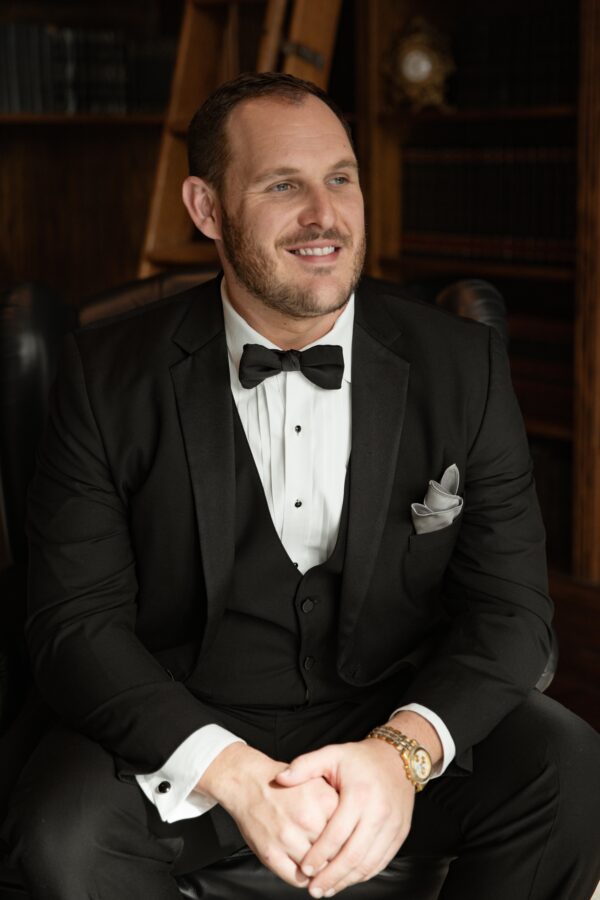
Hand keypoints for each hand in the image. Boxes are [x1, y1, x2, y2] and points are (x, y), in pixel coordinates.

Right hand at [197, 742, 338, 887]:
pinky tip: (304, 868)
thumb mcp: (317, 781)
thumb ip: (337, 803)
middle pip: (335, 853)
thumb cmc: (286, 784)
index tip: (351, 844)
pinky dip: (303, 878)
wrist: (248, 782)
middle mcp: (307, 819)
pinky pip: (296, 879)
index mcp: (323, 800)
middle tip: (337, 859)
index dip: (351, 842)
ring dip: (321, 872)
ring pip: (317, 870)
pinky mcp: (271, 854)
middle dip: (337, 858)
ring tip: (321, 866)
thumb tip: (357, 828)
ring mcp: (287, 838)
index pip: (349, 833)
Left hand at [275, 737, 415, 896]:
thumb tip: (279, 779)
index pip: (337, 833)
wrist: (396, 759)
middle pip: (354, 854)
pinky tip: (347, 879)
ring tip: (327, 889)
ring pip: (369, 863)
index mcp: (360, 794)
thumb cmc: (359, 759)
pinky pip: (381, 861)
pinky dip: (363, 874)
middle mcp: (379, 812)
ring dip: (347, 880)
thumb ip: (304, 767)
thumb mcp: (331, 755)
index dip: (320, 853)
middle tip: (313, 889)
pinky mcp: (400, 834)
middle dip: (332, 876)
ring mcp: (392, 825)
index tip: (304, 867)